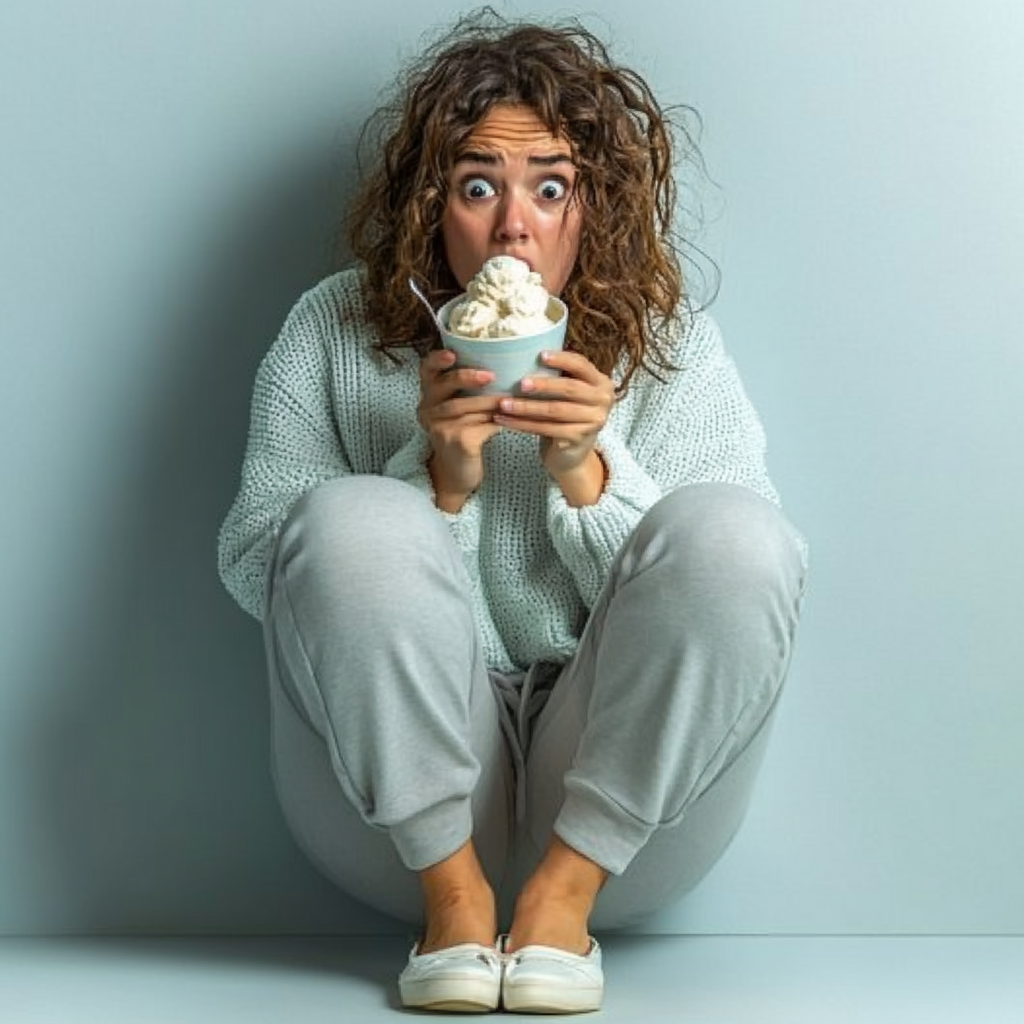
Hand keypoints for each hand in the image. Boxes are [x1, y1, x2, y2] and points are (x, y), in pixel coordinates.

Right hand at [418, 349, 502, 510]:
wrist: (457, 472)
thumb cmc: (464, 433)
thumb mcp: (460, 409)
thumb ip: (468, 389)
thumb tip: (504, 363)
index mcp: (428, 396)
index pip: (426, 370)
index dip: (437, 360)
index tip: (452, 354)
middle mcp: (427, 410)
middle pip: (445, 386)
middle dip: (468, 377)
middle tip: (491, 375)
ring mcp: (439, 427)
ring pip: (466, 406)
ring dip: (490, 400)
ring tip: (509, 396)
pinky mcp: (456, 443)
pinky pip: (480, 425)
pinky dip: (497, 420)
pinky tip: (509, 418)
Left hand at [493, 350, 614, 478]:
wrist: (573, 454)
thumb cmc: (565, 417)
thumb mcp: (568, 394)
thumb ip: (559, 376)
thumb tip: (527, 350)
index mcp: (601, 382)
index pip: (582, 365)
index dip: (562, 359)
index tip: (540, 355)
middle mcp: (603, 400)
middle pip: (569, 388)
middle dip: (542, 385)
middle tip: (519, 383)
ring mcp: (594, 421)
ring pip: (555, 410)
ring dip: (526, 407)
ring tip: (503, 404)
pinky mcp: (580, 438)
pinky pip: (547, 429)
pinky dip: (524, 425)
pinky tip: (506, 420)